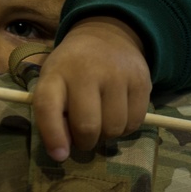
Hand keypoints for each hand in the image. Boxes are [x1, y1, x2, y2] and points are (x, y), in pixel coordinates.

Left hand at [32, 17, 151, 160]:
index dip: (52, 135)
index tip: (59, 155)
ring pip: (114, 129)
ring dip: (106, 136)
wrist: (106, 36)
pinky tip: (117, 114)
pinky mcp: (141, 80)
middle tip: (83, 136)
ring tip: (101, 121)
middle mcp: (86, 71)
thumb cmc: (71, 68)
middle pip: (87, 126)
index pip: (48, 107)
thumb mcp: (52, 81)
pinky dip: (125, 128)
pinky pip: (135, 123)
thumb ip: (52, 114)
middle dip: (84, 142)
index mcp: (56, 73)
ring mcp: (117, 74)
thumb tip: (64, 151)